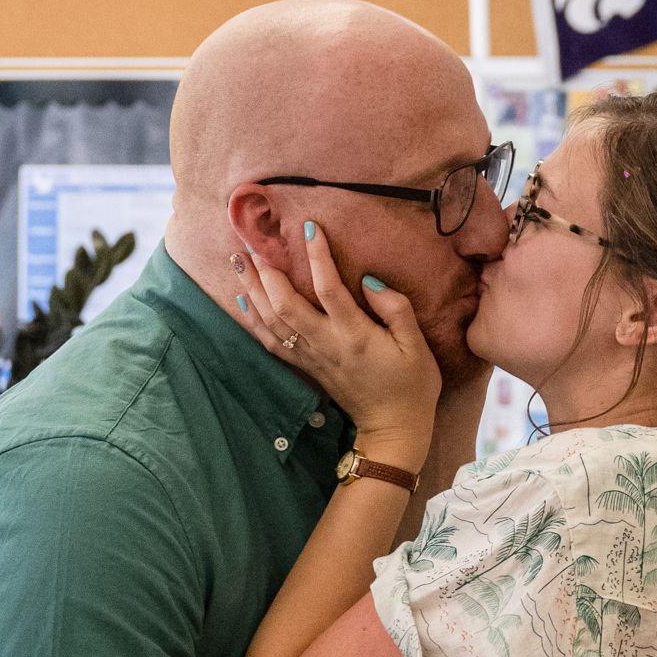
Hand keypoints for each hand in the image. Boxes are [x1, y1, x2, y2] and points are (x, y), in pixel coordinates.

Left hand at [231, 223, 441, 454]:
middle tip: (252, 242)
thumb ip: (395, 309)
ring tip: (238, 262)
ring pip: (272, 322)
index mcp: (355, 335)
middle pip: (285, 305)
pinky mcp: (306, 367)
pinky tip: (242, 300)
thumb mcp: (417, 346)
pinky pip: (271, 343)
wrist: (393, 428)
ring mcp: (312, 358)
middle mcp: (326, 345)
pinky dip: (253, 320)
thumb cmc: (412, 385)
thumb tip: (369, 280)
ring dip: (252, 290)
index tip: (309, 227)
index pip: (329, 289)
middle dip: (266, 272)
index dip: (317, 257)